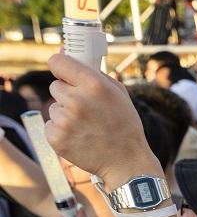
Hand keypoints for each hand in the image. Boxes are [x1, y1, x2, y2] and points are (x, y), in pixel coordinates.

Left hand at [45, 53, 159, 182]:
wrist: (126, 162)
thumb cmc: (124, 125)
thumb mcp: (119, 94)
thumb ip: (95, 74)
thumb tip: (67, 54)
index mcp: (95, 86)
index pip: (58, 62)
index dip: (60, 66)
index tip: (64, 71)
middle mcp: (77, 101)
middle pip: (55, 86)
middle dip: (67, 94)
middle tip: (86, 108)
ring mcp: (64, 121)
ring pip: (53, 107)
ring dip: (65, 114)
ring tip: (86, 126)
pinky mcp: (55, 137)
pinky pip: (50, 125)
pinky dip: (61, 130)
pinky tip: (79, 136)